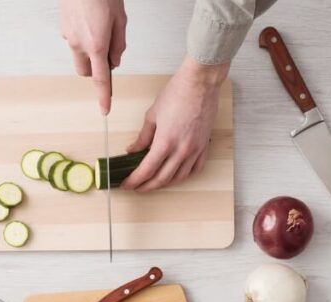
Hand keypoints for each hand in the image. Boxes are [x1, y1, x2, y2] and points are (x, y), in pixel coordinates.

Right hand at [60, 0, 126, 113]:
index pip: (100, 79)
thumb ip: (119, 44)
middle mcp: (79, 44)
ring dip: (89, 52)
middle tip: (107, 52)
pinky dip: (82, 37)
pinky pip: (74, 40)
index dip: (103, 96)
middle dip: (95, 69)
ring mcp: (68, 36)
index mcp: (96, 45)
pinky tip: (89, 20)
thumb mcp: (120, 20)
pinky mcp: (63, 28)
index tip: (104, 110)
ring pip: (79, 55)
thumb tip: (114, 62)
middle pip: (86, 72)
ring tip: (99, 27)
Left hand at [121, 58, 228, 191]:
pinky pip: (195, 169)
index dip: (134, 181)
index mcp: (165, 142)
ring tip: (154, 182)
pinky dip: (184, 175)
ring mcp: (195, 150)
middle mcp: (181, 150)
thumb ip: (143, 137)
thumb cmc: (176, 94)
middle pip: (161, 179)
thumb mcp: (152, 115)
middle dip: (146, 187)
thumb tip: (133, 150)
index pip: (146, 171)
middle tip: (137, 188)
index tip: (126, 184)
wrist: (200, 83)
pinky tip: (176, 174)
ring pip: (179, 177)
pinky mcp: (204, 146)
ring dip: (164, 183)